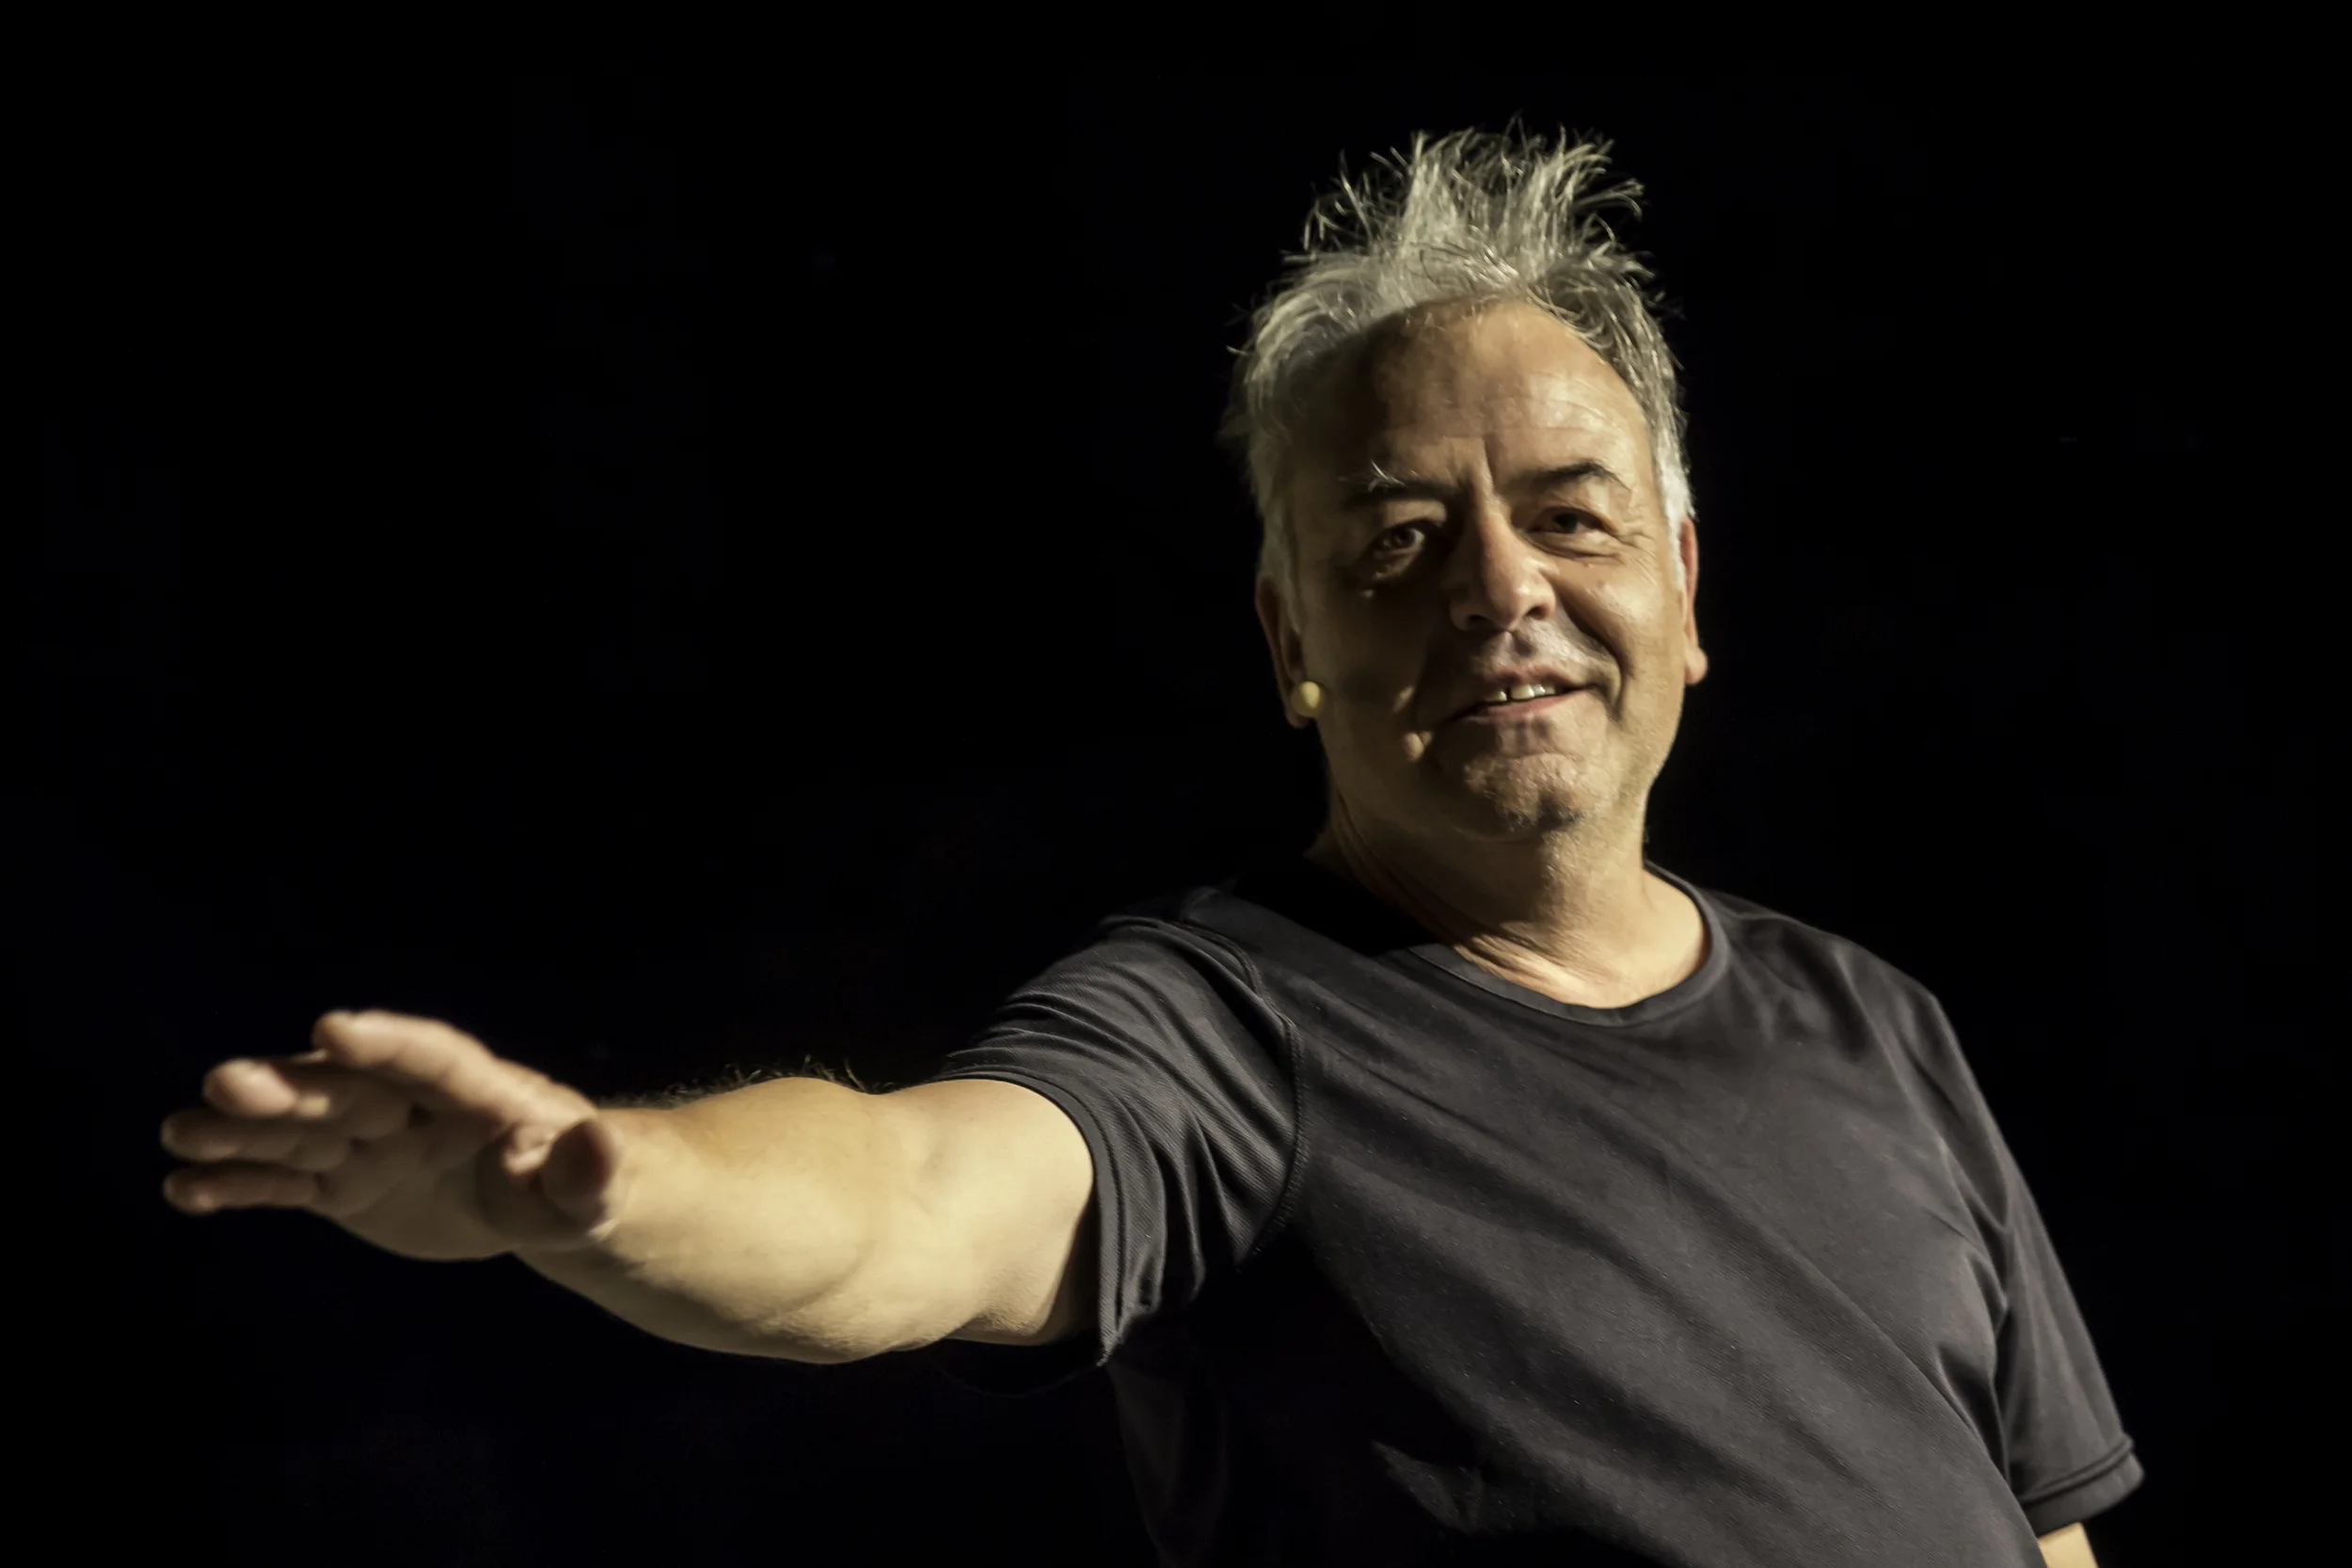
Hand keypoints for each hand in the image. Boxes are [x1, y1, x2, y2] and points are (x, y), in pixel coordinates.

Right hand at [160, 1010, 632, 1259]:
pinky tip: (184, 1188)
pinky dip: (238, 1185)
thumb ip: (589, 1174)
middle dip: (288, 1087)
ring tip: (181, 1134)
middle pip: (346, 1090)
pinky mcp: (342, 1183)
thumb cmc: (576, 1189)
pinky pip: (284, 1181)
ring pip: (300, 1132)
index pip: (432, 1058)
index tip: (335, 1027)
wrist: (540, 1203)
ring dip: (242, 1132)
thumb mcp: (592, 1193)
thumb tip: (600, 1145)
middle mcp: (411, 1106)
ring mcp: (370, 1142)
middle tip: (225, 1083)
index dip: (387, 1043)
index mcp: (479, 1092)